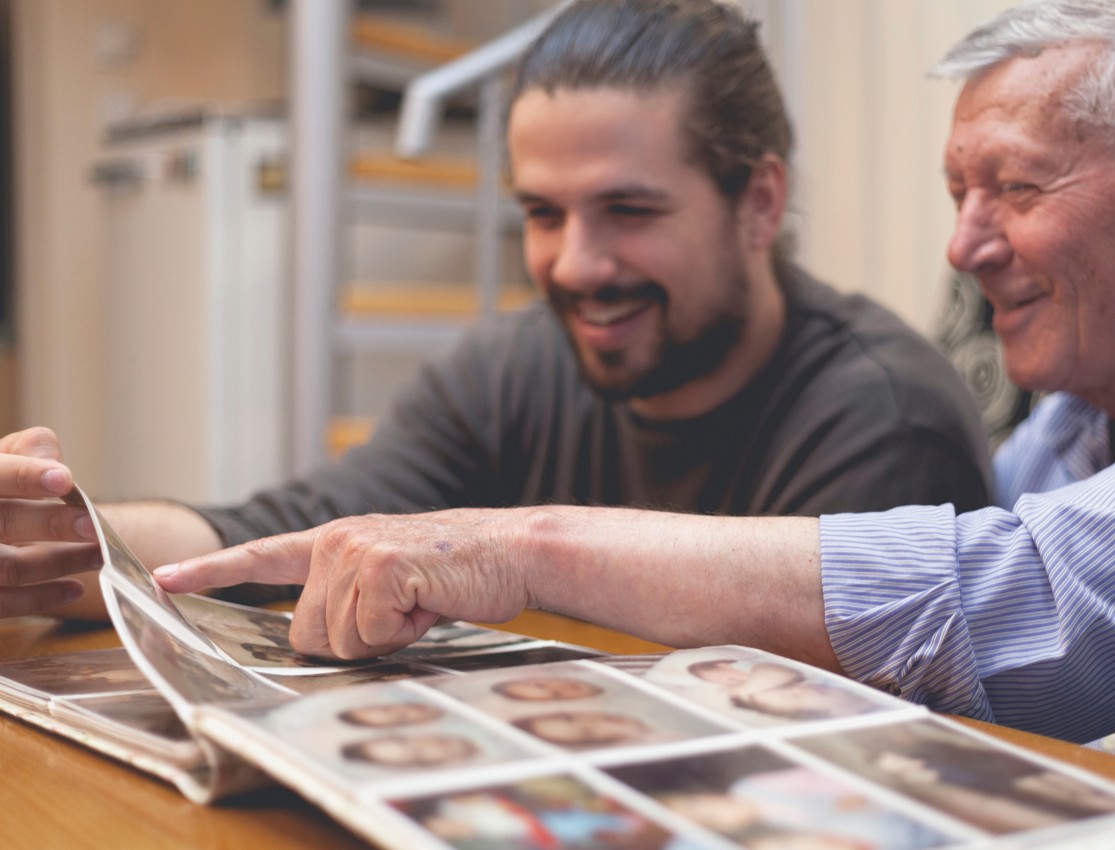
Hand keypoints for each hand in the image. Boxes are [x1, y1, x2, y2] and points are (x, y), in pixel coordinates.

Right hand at [0, 427, 101, 617]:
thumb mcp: (1, 460)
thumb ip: (26, 452)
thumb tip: (54, 461)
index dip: (26, 476)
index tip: (65, 479)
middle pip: (3, 521)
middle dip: (52, 524)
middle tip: (95, 526)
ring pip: (9, 566)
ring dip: (61, 561)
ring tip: (99, 554)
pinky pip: (4, 603)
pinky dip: (42, 598)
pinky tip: (76, 588)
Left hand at [153, 510, 534, 659]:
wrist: (512, 551)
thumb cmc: (457, 572)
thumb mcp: (392, 578)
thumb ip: (348, 595)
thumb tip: (318, 638)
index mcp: (335, 541)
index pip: (262, 555)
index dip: (211, 572)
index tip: (162, 581)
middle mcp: (335, 540)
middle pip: (304, 633)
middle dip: (352, 640)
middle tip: (401, 613)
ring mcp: (355, 550)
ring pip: (335, 640)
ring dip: (382, 637)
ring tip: (418, 603)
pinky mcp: (381, 566)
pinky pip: (368, 634)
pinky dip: (402, 633)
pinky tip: (427, 603)